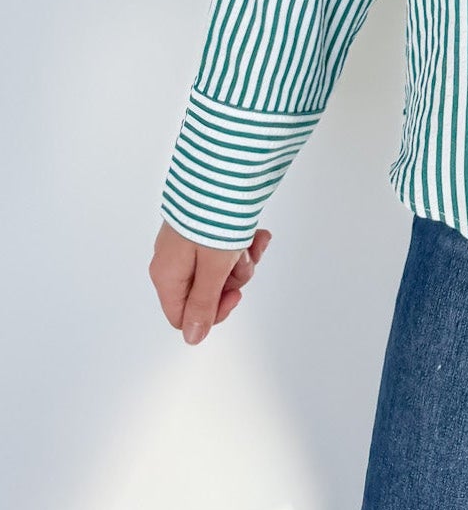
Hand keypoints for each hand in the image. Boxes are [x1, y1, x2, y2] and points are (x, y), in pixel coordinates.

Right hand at [149, 221, 272, 344]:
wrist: (224, 171)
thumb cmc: (213, 219)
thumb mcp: (212, 268)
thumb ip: (203, 305)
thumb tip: (192, 338)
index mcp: (167, 274)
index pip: (183, 316)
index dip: (212, 312)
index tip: (234, 295)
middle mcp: (173, 260)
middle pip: (206, 292)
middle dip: (233, 278)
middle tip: (243, 260)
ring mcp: (189, 242)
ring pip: (221, 269)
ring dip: (242, 258)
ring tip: (250, 239)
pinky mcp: (205, 227)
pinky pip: (226, 246)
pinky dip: (244, 241)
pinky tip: (258, 233)